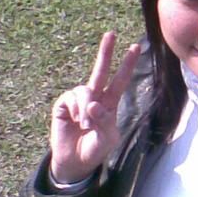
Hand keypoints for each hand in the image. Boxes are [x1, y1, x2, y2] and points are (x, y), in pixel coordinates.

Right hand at [49, 31, 139, 183]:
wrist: (75, 162)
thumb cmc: (94, 149)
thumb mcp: (107, 138)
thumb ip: (104, 121)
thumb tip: (92, 104)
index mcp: (109, 103)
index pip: (120, 80)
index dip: (126, 64)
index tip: (134, 47)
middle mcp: (94, 97)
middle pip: (101, 70)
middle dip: (105, 52)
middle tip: (111, 34)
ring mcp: (78, 100)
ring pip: (85, 90)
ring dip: (86, 108)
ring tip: (85, 125)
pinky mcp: (63, 105)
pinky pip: (71, 98)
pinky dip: (76, 110)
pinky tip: (74, 121)